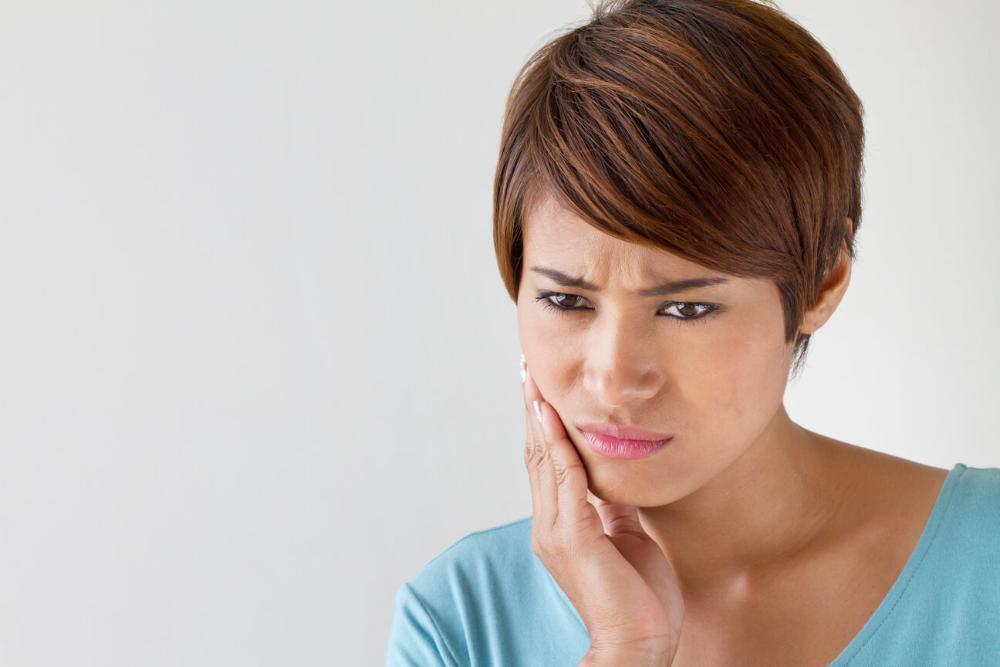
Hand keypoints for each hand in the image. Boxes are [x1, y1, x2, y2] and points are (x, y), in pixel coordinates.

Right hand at [520, 355, 684, 664]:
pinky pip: (565, 481)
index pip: (546, 462)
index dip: (541, 424)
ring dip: (539, 416)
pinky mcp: (574, 537)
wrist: (639, 642)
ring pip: (544, 460)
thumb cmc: (638, 597)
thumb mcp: (626, 537)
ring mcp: (557, 530)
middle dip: (532, 409)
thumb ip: (612, 506)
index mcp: (560, 524)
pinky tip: (553, 417)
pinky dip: (558, 445)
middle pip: (535, 454)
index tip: (538, 388)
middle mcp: (549, 523)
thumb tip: (612, 476)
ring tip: (533, 380)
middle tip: (526, 369)